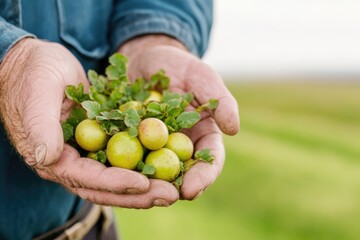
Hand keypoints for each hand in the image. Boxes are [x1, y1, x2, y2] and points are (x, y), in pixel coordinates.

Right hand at [0, 38, 177, 207]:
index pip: (87, 177)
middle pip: (108, 187)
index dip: (114, 183)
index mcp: (54, 158)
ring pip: (119, 177)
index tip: (143, 183)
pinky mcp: (102, 142)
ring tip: (173, 189)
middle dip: (139, 194)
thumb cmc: (34, 74)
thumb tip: (47, 158)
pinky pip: (125, 158)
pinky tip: (167, 167)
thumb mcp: (37, 93)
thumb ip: (40, 125)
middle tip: (170, 195)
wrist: (38, 64)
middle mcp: (72, 162)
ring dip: (146, 186)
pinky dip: (145, 164)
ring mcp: (88, 154)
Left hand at [119, 35, 239, 199]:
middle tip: (164, 200)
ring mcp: (152, 147)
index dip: (203, 177)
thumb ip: (220, 100)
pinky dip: (120, 168)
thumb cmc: (178, 66)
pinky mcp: (128, 142)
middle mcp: (179, 146)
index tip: (192, 190)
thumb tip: (234, 129)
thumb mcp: (201, 76)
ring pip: (152, 172)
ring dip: (147, 185)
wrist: (144, 59)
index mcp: (202, 134)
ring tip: (137, 194)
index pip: (209, 160)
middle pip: (182, 174)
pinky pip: (124, 158)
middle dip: (175, 189)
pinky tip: (111, 175)